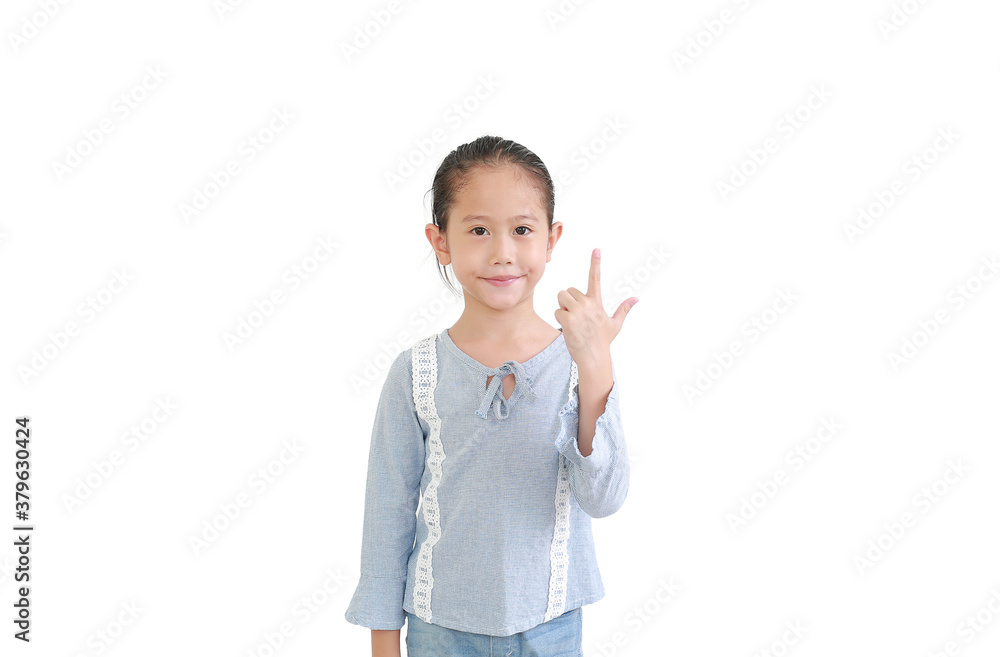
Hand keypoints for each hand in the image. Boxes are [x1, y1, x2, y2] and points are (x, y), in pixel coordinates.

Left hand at [554, 248, 636, 365]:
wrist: (594, 357)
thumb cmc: (603, 340)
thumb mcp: (615, 324)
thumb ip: (624, 309)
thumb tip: (636, 298)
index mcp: (597, 302)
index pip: (596, 278)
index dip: (596, 263)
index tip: (596, 249)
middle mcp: (588, 304)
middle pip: (567, 290)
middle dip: (567, 301)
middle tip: (575, 316)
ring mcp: (578, 311)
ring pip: (561, 298)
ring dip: (562, 308)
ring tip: (571, 320)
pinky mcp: (568, 319)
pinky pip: (556, 311)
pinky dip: (559, 319)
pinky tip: (568, 328)